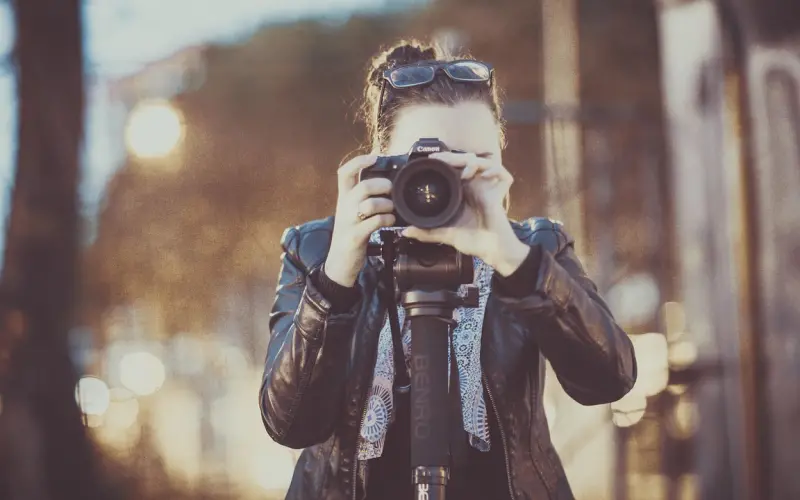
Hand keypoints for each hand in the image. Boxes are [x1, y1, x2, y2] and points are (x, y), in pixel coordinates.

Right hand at [325, 154, 395, 286]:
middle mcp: (344, 207)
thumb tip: (387, 183)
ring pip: (370, 204)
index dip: (359, 161)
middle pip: (363, 186)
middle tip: (391, 191)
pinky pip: (374, 222)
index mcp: (343, 198)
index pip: (345, 172)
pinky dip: (386, 220)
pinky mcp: (355, 237)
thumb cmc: (351, 234)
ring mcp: (349, 222)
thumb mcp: (352, 212)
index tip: (375, 157)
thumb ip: (364, 198)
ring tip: (391, 210)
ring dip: (387, 205)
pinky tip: (390, 222)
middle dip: (383, 186)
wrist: (339, 263)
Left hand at [401, 151, 529, 275]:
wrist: (491, 250)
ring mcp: (488, 188)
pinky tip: (485, 175)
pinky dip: (495, 170)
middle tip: (441, 159)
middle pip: (466, 162)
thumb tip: (405, 232)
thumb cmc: (472, 241)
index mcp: (462, 192)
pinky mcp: (500, 193)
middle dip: (454, 157)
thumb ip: (426, 232)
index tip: (431, 160)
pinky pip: (503, 175)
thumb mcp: (445, 234)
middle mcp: (474, 187)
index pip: (454, 169)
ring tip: (466, 172)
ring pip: (482, 163)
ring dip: (473, 162)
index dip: (445, 161)